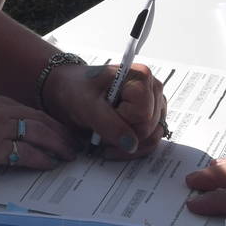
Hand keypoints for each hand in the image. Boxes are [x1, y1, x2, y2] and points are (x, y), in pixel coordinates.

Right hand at [0, 78, 78, 170]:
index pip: (23, 108)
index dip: (42, 118)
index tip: (53, 125)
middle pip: (39, 118)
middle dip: (59, 130)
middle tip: (73, 140)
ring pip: (40, 133)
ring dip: (58, 144)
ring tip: (70, 154)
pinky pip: (27, 153)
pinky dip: (43, 158)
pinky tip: (52, 164)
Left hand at [42, 61, 167, 156]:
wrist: (70, 91)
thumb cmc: (77, 91)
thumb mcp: (87, 107)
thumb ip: (109, 125)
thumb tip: (131, 144)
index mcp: (141, 77)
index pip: (142, 115)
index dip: (121, 122)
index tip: (102, 116)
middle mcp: (154, 88)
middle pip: (149, 128)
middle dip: (122, 136)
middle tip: (100, 129)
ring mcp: (155, 104)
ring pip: (152, 137)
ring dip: (127, 146)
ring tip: (105, 137)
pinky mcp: (152, 118)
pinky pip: (150, 141)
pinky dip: (132, 149)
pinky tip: (113, 144)